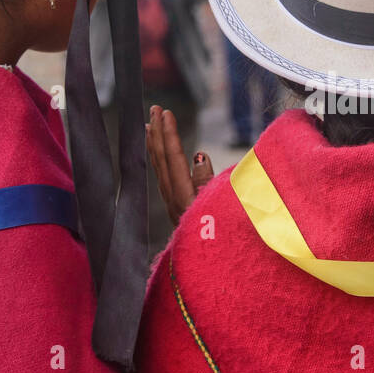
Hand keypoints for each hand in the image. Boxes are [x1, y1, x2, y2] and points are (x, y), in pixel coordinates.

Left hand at [146, 106, 213, 224]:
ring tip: (150, 124)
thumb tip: (197, 155)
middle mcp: (174, 198)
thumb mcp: (221, 207)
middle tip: (155, 108)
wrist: (214, 264)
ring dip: (155, 143)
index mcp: (185, 195)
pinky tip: (159, 151)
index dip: (170, 134)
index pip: (174, 158)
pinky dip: (159, 159)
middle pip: (162, 159)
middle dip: (158, 132)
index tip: (166, 112)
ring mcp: (172, 202)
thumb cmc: (223, 235)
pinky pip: (162, 176)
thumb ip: (208, 181)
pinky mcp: (175, 206)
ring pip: (159, 167)